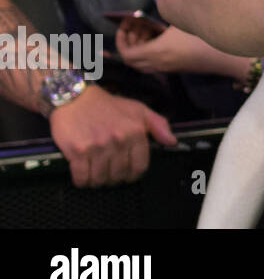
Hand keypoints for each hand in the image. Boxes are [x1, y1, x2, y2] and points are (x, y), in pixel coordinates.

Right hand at [48, 84, 175, 186]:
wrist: (76, 97)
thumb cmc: (109, 106)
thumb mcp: (139, 110)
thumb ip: (158, 125)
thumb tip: (172, 142)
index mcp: (136, 132)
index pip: (140, 166)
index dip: (133, 174)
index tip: (127, 174)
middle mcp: (118, 140)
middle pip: (119, 175)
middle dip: (114, 178)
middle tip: (109, 173)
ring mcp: (97, 146)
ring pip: (100, 179)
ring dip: (97, 181)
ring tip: (96, 174)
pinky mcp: (77, 151)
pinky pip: (82, 178)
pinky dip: (82, 181)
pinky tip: (83, 174)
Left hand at [116, 24, 215, 74]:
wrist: (221, 58)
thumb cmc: (201, 38)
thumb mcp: (181, 21)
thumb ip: (167, 14)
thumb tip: (160, 7)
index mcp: (156, 52)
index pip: (126, 54)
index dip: (120, 41)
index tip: (124, 26)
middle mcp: (158, 64)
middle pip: (132, 61)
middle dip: (129, 44)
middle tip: (135, 28)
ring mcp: (167, 68)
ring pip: (142, 63)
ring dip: (140, 49)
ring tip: (149, 32)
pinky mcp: (176, 68)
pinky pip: (154, 63)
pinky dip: (151, 52)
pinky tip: (163, 38)